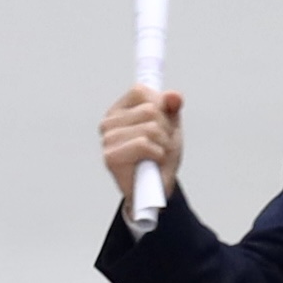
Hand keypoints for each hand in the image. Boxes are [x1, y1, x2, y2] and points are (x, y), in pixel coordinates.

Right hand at [99, 82, 181, 209]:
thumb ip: (171, 107)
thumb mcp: (170, 127)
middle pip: (151, 110)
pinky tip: (151, 164)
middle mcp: (109, 122)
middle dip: (166, 130)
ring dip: (163, 144)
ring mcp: (107, 140)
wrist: (156, 190)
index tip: (161, 125)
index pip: (141, 92)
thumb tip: (174, 96)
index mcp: (119, 110)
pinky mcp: (111, 157)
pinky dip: (156, 154)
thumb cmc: (160, 157)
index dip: (161, 108)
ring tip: (156, 156)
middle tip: (161, 146)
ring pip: (150, 128)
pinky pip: (143, 144)